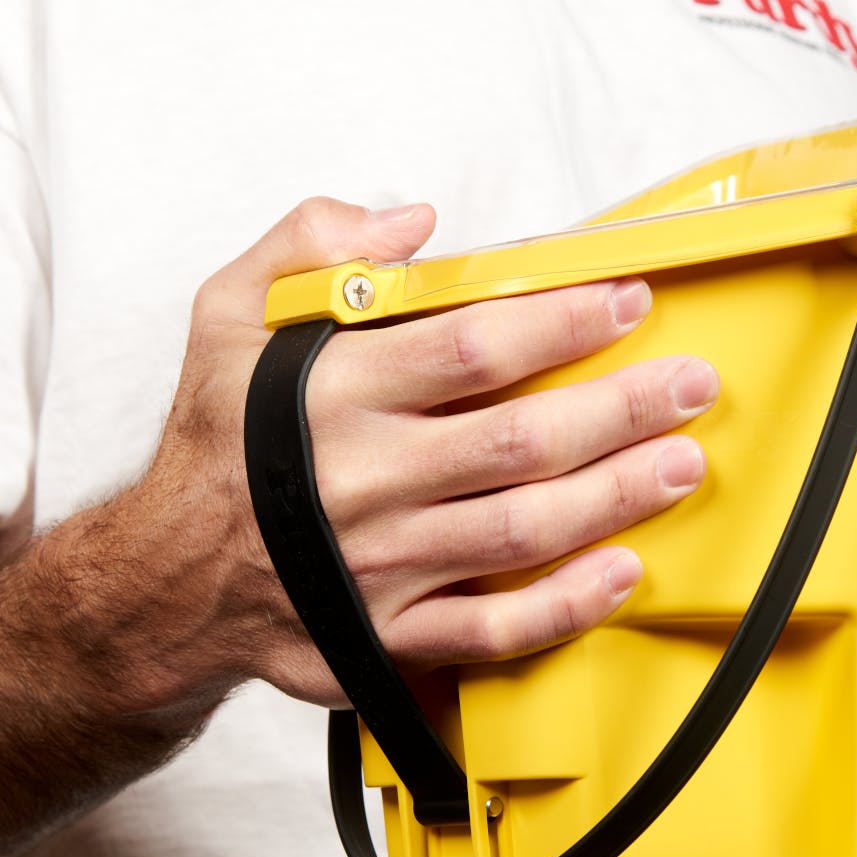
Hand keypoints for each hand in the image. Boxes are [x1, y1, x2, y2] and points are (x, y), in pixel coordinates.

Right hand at [131, 198, 717, 706]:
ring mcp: (380, 566)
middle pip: (517, 441)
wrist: (165, 579)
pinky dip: (563, 608)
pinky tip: (621, 573)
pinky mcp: (387, 636)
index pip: (469, 348)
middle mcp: (362, 481)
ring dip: (615, 497)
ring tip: (683, 461)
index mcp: (330, 395)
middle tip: (691, 383)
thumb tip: (415, 220)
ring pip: (521, 532)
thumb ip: (309, 244)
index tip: (625, 301)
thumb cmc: (214, 440)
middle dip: (619, 408)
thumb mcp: (229, 313)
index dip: (559, 322)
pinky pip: (490, 632)